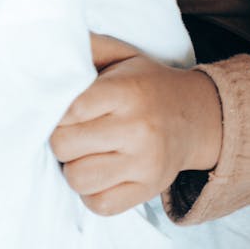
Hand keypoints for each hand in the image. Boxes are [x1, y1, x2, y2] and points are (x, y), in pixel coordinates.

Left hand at [50, 34, 221, 215]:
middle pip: (65, 145)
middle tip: (70, 129)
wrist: (196, 116)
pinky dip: (90, 192)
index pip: (71, 109)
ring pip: (78, 179)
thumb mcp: (121, 54)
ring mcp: (144, 164)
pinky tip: (98, 171)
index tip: (58, 107)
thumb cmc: (146, 83)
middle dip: (60, 137)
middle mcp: (137, 129)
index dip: (55, 111)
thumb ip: (87, 47)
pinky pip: (99, 205)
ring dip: (72, 166)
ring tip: (83, 152)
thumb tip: (52, 45)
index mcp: (127, 92)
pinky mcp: (148, 190)